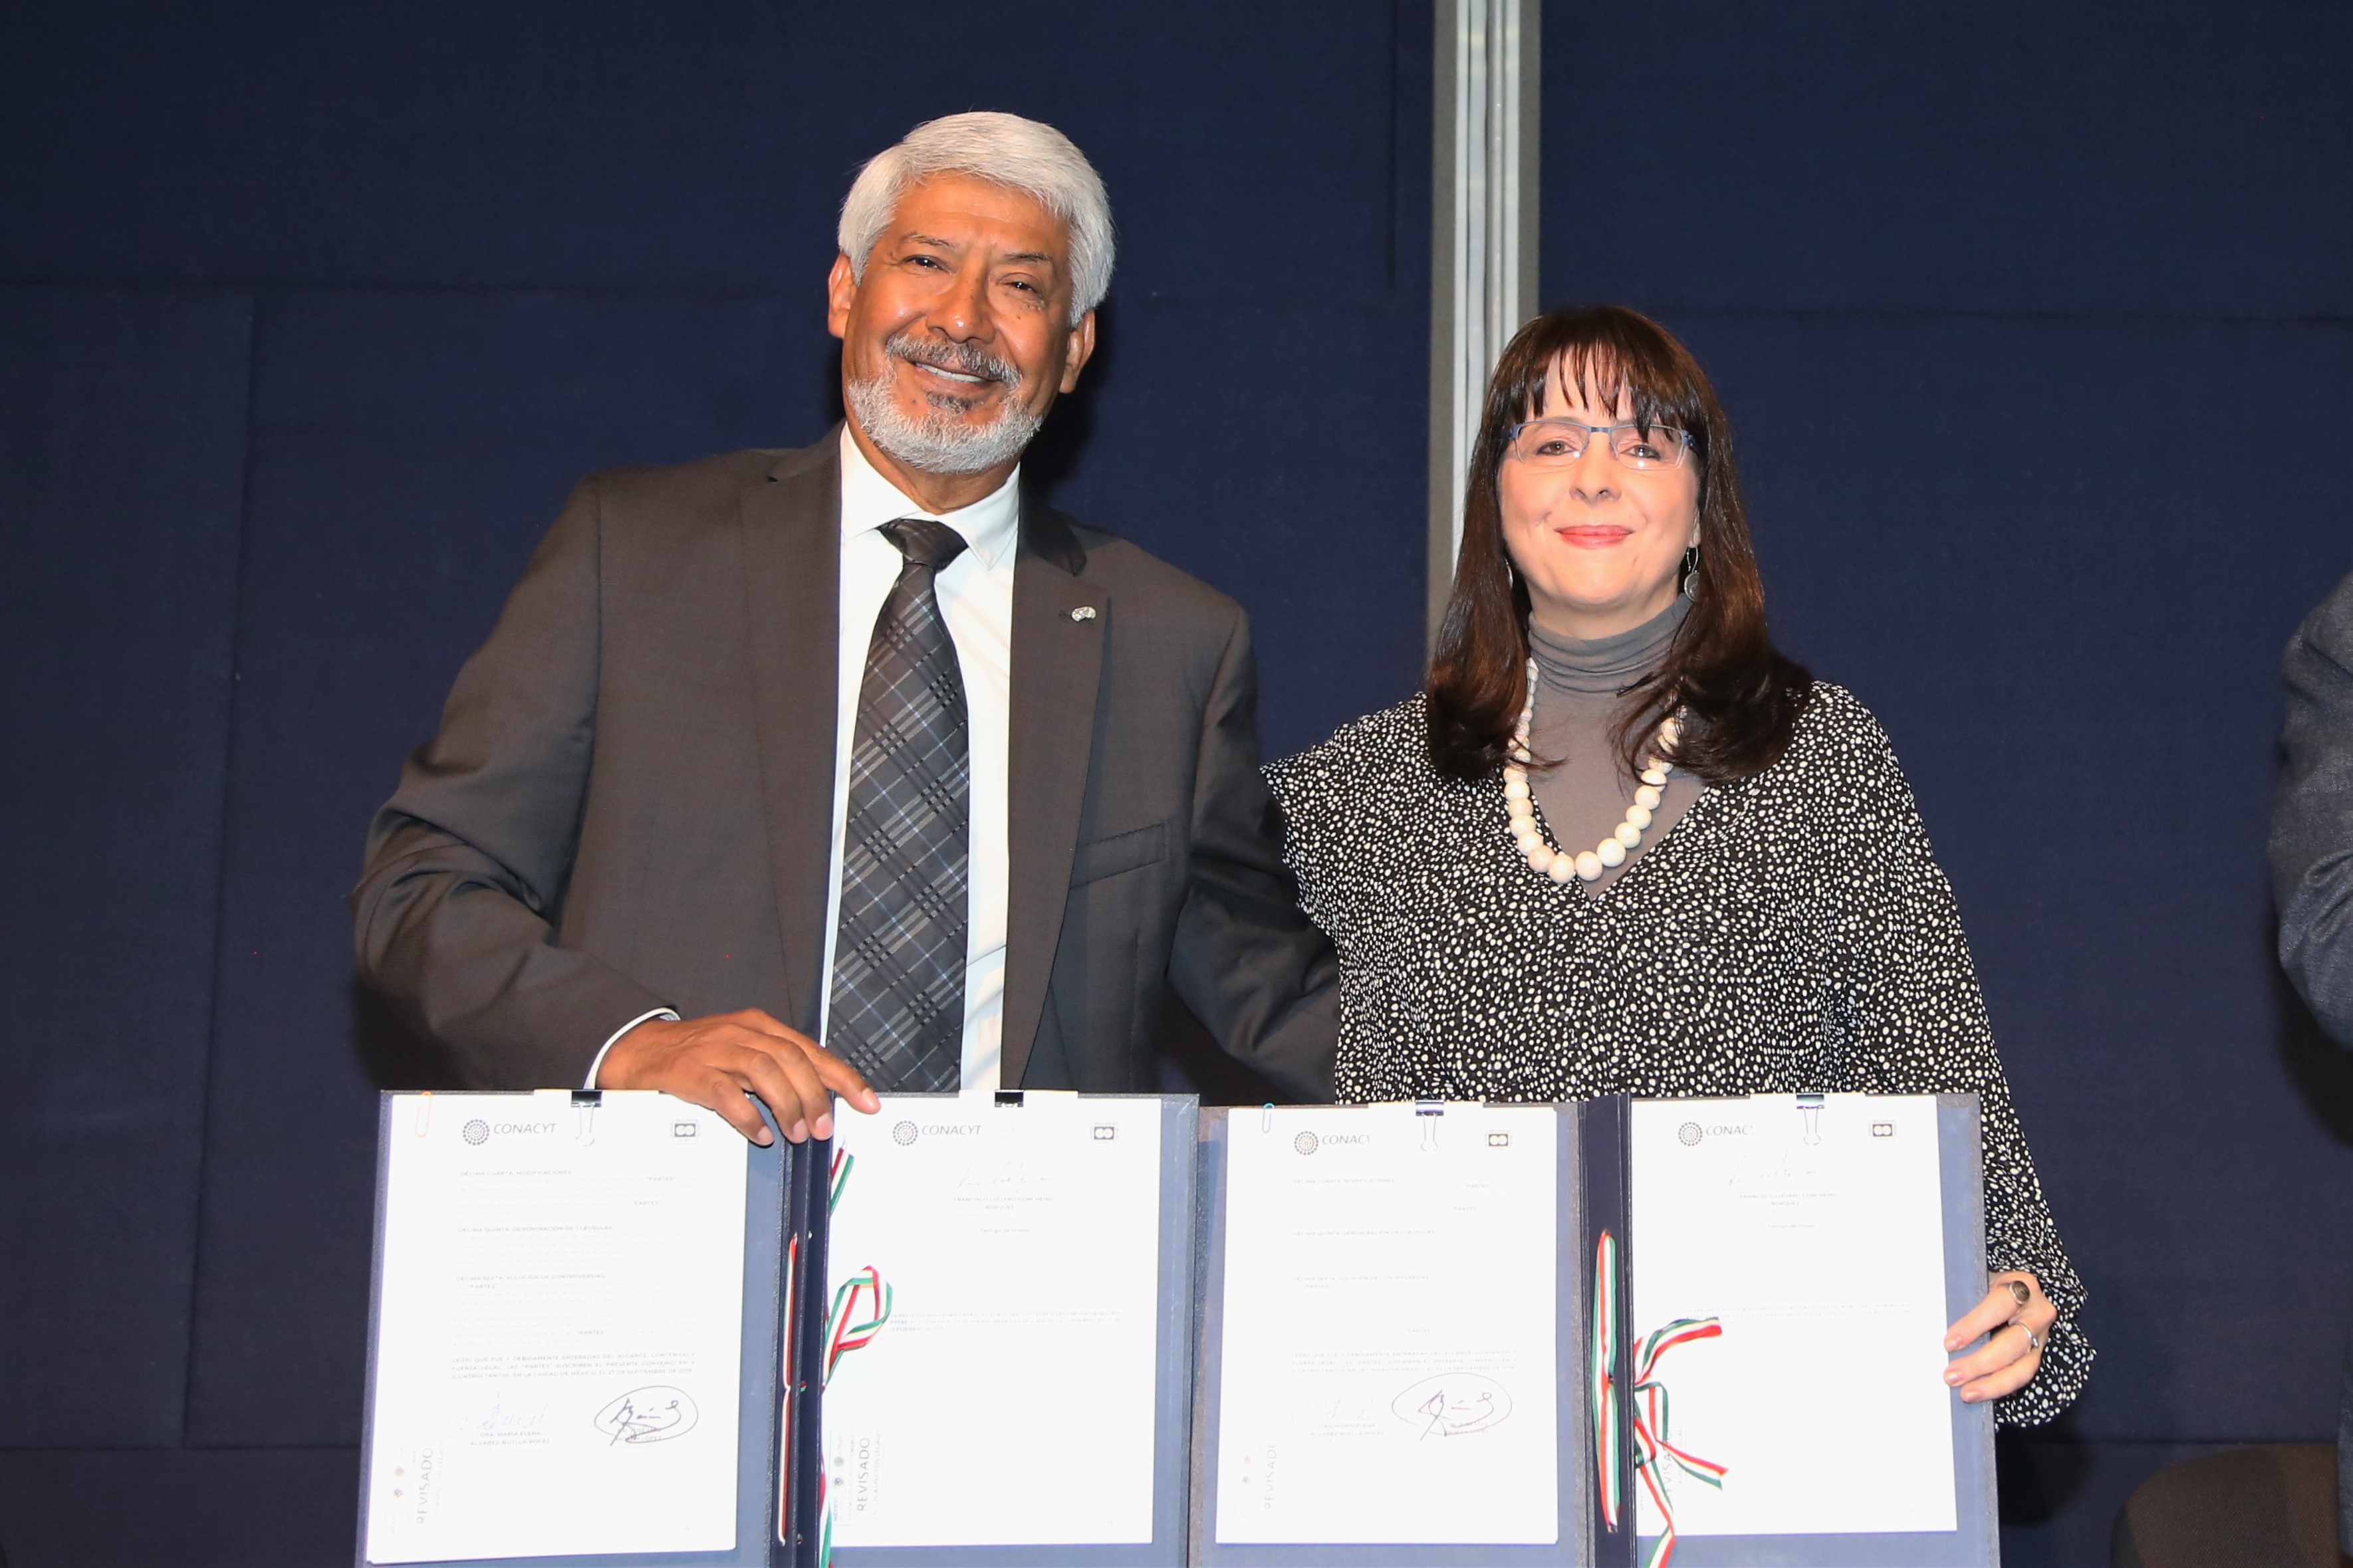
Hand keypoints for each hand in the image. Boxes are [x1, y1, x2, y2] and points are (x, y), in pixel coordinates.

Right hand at [599, 1009, 879, 1145]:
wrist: (640, 1050)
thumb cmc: (697, 1055)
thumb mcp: (741, 1051)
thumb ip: (776, 1068)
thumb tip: (817, 1101)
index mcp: (759, 1026)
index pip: (811, 1050)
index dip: (843, 1077)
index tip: (867, 1102)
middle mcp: (741, 1033)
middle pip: (792, 1059)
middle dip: (815, 1097)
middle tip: (823, 1127)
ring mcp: (716, 1051)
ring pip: (765, 1072)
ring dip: (788, 1105)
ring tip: (797, 1133)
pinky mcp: (692, 1072)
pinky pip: (727, 1093)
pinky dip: (749, 1116)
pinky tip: (761, 1133)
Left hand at [1942, 1270, 2055, 1403]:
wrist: (2015, 1290)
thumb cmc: (1989, 1285)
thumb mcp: (1979, 1282)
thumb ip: (1964, 1298)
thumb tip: (1930, 1320)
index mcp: (2021, 1285)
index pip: (1999, 1305)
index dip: (1974, 1325)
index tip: (1949, 1343)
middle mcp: (2037, 1312)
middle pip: (2012, 1343)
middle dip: (1980, 1363)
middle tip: (1951, 1375)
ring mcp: (2041, 1336)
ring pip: (2022, 1366)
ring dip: (1992, 1383)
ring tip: (1965, 1393)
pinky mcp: (2038, 1355)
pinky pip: (2022, 1375)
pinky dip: (1999, 1386)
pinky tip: (1978, 1392)